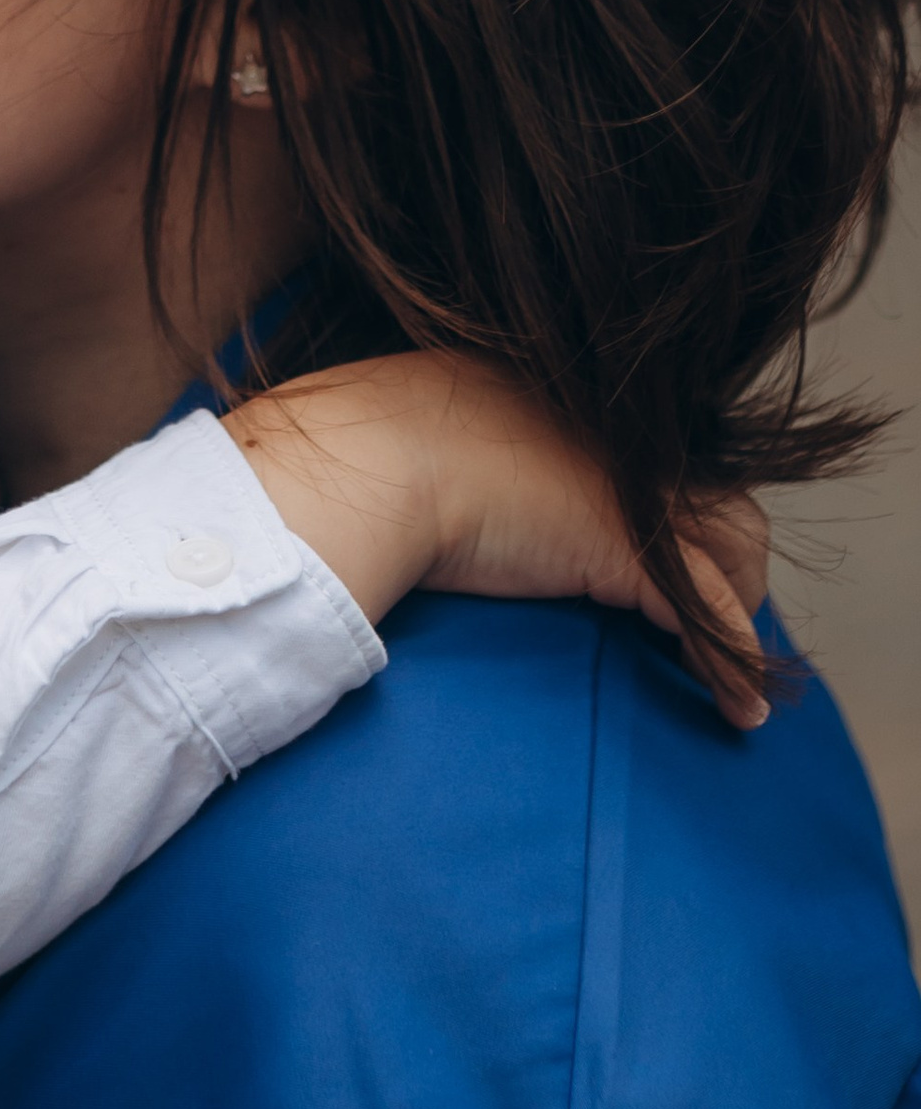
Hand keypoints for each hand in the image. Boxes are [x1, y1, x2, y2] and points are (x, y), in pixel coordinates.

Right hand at [223, 355, 769, 725]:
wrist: (369, 458)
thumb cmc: (368, 444)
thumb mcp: (422, 428)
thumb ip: (450, 445)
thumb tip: (418, 464)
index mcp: (576, 402)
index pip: (661, 457)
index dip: (675, 510)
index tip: (661, 557)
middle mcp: (619, 440)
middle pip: (722, 495)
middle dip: (729, 558)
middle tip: (708, 612)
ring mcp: (630, 492)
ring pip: (735, 548)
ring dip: (738, 610)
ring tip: (732, 666)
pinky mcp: (626, 549)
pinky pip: (707, 613)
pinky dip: (731, 660)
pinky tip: (739, 706)